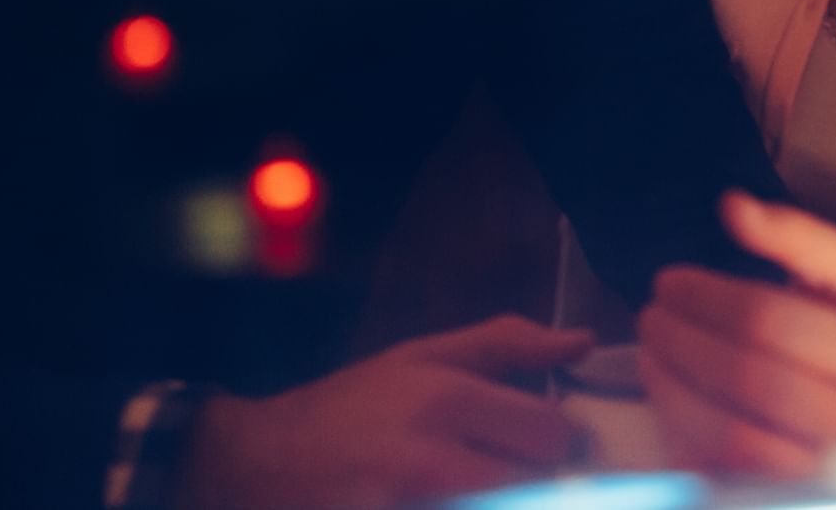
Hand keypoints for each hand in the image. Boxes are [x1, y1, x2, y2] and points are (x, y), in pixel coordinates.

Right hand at [174, 314, 592, 508]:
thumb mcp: (420, 356)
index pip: (551, 432)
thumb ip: (505, 344)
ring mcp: (407, 504)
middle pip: (535, 487)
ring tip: (477, 483)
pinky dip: (469, 507)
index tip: (539, 447)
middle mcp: (428, 457)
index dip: (557, 444)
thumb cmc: (349, 406)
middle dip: (536, 485)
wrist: (252, 464)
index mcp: (445, 397)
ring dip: (505, 497)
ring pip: (504, 503)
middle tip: (504, 472)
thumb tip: (583, 342)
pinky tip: (450, 496)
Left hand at [637, 191, 835, 477]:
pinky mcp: (781, 497)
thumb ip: (795, 234)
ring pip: (729, 433)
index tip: (672, 280)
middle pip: (747, 376)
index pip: (771, 320)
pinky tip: (667, 391)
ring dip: (672, 384)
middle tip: (653, 313)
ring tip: (653, 349)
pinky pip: (716, 469)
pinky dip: (680, 428)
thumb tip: (735, 208)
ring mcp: (819, 470)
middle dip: (682, 339)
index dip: (708, 297)